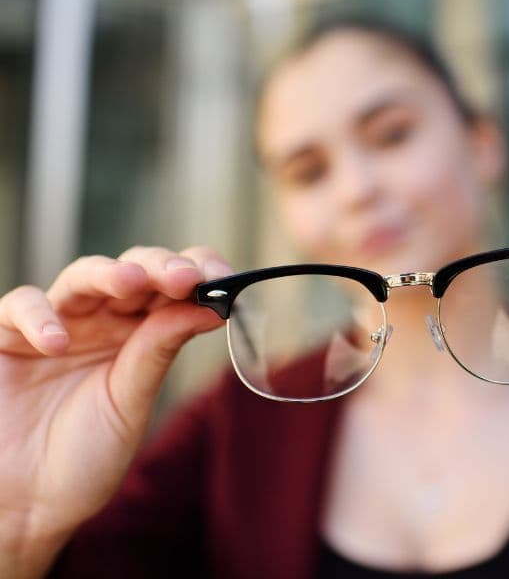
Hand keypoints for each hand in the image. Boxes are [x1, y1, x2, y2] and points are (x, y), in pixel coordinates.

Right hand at [0, 246, 229, 570]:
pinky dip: (39, 316)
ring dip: (109, 273)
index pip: (172, 288)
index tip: (223, 276)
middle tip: (185, 277)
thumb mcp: (131, 402)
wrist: (27, 503)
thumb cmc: (84, 455)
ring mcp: (57, 324)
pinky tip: (57, 342)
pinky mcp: (6, 336)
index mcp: (141, 334)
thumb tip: (213, 308)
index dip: (198, 272)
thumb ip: (159, 351)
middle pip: (134, 271)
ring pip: (83, 276)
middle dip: (161, 267)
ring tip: (132, 282)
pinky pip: (20, 306)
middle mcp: (102, 321)